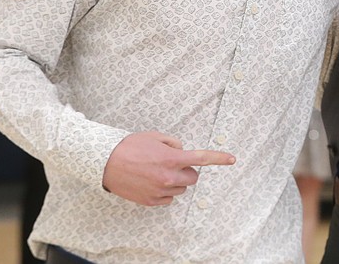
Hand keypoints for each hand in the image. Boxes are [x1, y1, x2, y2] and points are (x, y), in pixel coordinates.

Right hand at [102, 131, 235, 206]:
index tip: (232, 159)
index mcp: (172, 158)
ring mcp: (160, 190)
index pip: (201, 158)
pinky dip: (165, 191)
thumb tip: (181, 151)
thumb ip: (173, 143)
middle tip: (172, 164)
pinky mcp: (151, 201)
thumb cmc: (130, 147)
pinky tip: (152, 182)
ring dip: (175, 181)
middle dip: (186, 170)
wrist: (106, 163)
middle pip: (192, 177)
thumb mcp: (155, 137)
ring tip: (157, 172)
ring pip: (181, 188)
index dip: (219, 158)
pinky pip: (168, 198)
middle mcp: (169, 177)